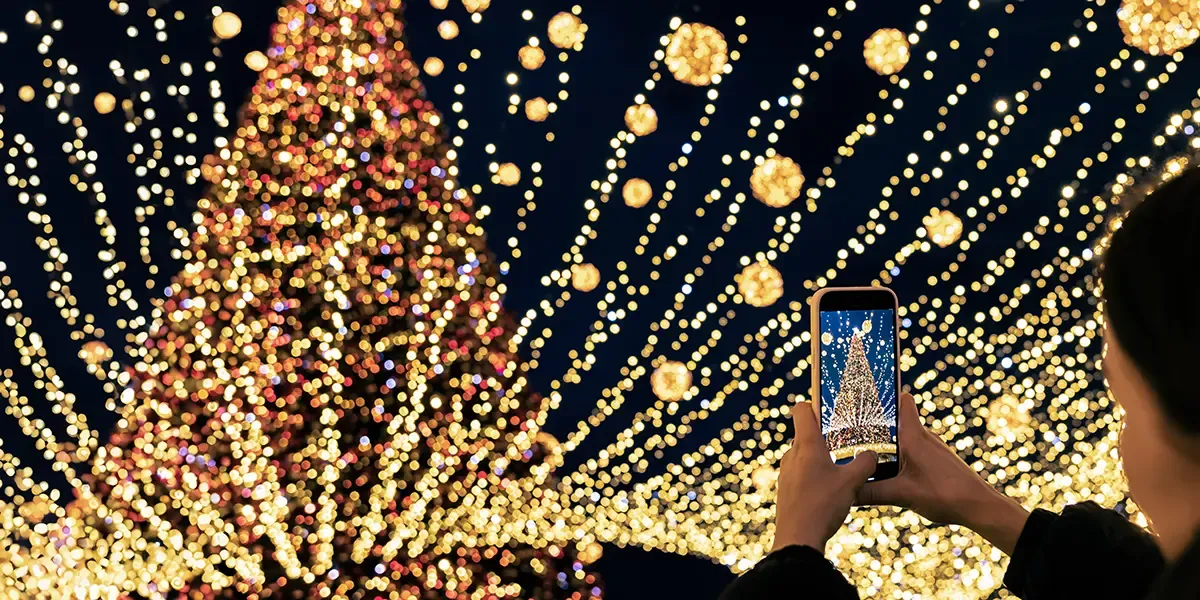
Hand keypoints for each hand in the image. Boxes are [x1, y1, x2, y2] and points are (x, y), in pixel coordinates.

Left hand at [773, 402, 877, 551]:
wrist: (798, 538)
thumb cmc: (823, 505)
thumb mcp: (852, 482)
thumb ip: (865, 463)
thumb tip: (871, 454)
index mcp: (807, 445)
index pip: (801, 410)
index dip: (813, 404)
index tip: (829, 406)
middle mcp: (792, 454)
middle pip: (807, 434)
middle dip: (826, 436)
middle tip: (846, 440)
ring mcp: (786, 472)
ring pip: (805, 455)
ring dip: (822, 458)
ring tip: (841, 468)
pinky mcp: (786, 488)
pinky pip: (801, 472)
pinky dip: (815, 474)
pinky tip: (829, 489)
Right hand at [855, 393, 1029, 553]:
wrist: (979, 507)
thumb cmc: (946, 495)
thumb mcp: (902, 495)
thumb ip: (871, 493)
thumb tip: (846, 492)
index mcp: (914, 436)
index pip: (903, 401)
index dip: (886, 395)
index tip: (867, 397)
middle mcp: (925, 437)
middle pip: (898, 421)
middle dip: (878, 427)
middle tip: (853, 435)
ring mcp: (933, 448)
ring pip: (906, 439)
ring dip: (890, 446)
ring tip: (869, 459)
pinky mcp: (938, 461)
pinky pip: (914, 452)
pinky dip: (902, 458)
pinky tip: (893, 475)